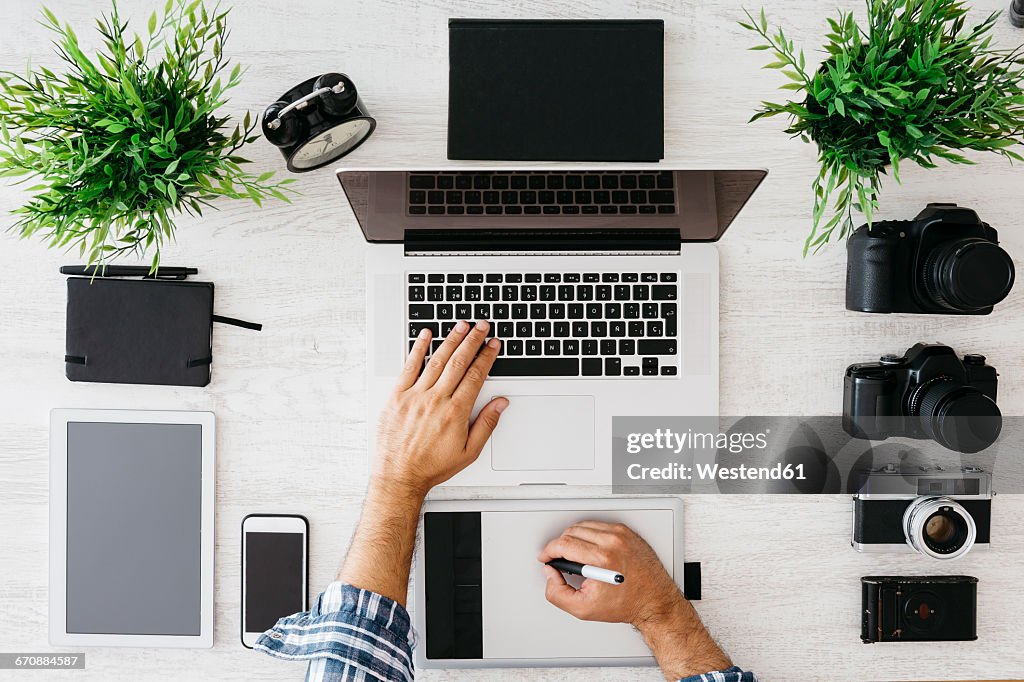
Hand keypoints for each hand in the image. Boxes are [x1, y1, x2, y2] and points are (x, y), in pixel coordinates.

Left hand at [374, 319, 507, 495]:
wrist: (399, 477)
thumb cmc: (431, 467)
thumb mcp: (468, 452)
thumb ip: (486, 424)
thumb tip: (500, 404)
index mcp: (455, 412)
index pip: (475, 375)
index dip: (487, 357)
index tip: (493, 345)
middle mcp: (435, 400)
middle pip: (459, 362)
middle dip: (473, 341)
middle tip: (482, 327)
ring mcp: (415, 397)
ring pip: (436, 361)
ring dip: (450, 340)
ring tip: (461, 326)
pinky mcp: (397, 397)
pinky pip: (409, 367)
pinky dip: (418, 349)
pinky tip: (425, 335)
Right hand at [538, 521, 731, 680]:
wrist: (654, 600)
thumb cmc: (626, 604)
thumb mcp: (583, 609)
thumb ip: (558, 593)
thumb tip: (550, 574)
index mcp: (602, 559)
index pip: (564, 544)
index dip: (549, 551)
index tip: (546, 557)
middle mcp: (612, 542)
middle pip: (571, 532)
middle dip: (559, 545)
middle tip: (558, 558)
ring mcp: (621, 535)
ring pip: (584, 526)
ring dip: (573, 538)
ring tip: (571, 553)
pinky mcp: (627, 532)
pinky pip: (599, 525)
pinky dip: (589, 534)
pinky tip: (587, 547)